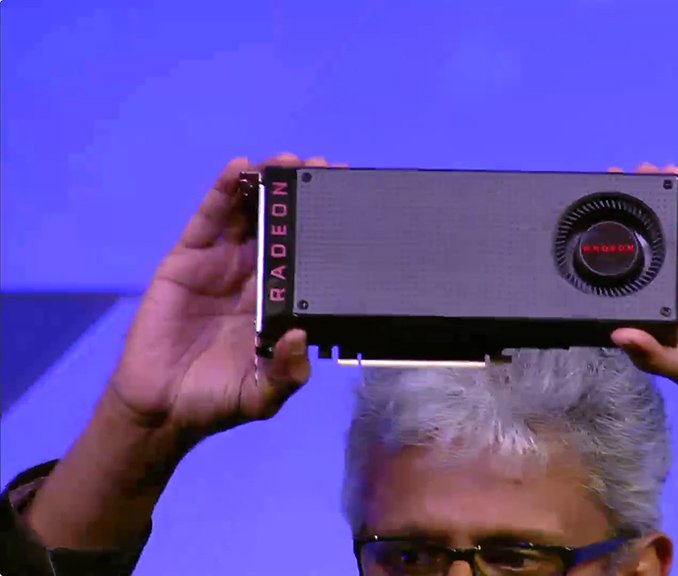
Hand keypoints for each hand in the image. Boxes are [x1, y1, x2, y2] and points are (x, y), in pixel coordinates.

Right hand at [107, 154, 323, 439]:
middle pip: (282, 226)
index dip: (325, 231)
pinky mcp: (188, 260)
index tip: (350, 202)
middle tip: (323, 168)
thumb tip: (301, 337)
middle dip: (300, 197)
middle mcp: (254, 277)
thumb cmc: (216, 401)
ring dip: (267, 184)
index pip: (308, 258)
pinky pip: (208, 219)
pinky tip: (239, 169)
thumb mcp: (264, 395)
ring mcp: (221, 264)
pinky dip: (223, 191)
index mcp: (279, 302)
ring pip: (248, 214)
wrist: (160, 409)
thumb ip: (287, 373)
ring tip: (288, 161)